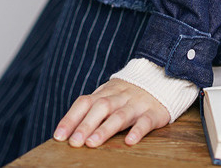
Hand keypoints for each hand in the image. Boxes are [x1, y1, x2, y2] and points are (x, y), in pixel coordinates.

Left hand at [53, 77, 170, 147]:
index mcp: (105, 93)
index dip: (70, 118)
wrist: (161, 78)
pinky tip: (129, 141)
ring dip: (105, 129)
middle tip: (74, 142)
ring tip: (92, 143)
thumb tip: (68, 132)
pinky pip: (145, 121)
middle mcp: (119, 97)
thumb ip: (92, 110)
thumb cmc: (128, 95)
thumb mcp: (109, 97)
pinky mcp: (154, 113)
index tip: (59, 136)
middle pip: (100, 107)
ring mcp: (137, 104)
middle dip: (85, 125)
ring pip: (120, 115)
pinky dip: (137, 131)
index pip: (85, 102)